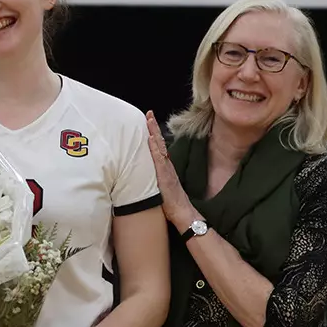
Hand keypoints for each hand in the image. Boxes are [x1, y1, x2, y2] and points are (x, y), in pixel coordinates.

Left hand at [145, 111, 198, 230]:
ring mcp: (166, 169)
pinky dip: (154, 148)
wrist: (182, 213)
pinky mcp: (165, 176)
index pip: (158, 147)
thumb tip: (144, 176)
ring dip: (153, 133)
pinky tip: (150, 139)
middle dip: (153, 128)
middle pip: (159, 143)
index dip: (153, 134)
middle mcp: (166, 166)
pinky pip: (159, 159)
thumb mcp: (160, 188)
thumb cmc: (170, 203)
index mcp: (165, 168)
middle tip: (148, 113)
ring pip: (159, 147)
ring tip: (148, 120)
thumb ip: (154, 180)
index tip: (148, 121)